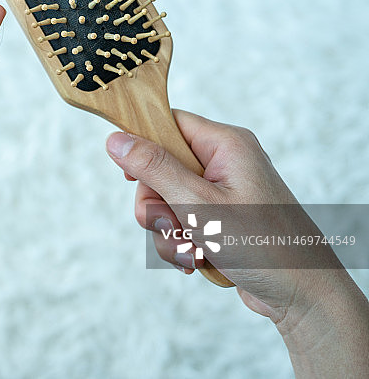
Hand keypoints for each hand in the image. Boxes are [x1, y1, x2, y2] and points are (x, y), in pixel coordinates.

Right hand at [106, 110, 368, 376]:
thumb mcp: (197, 203)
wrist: (302, 296)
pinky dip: (181, 244)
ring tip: (191, 251)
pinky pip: (180, 223)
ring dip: (168, 231)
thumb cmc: (261, 244)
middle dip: (156, 204)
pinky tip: (197, 261)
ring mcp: (222, 193)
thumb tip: (115, 139)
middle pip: (160, 168)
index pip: (170, 123)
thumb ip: (153, 168)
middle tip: (169, 225)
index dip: (142, 144)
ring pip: (166, 201)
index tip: (126, 173)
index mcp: (226, 144)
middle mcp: (224, 163)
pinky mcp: (219, 220)